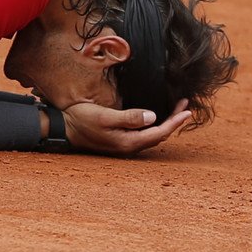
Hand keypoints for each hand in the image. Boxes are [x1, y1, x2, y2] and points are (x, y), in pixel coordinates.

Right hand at [63, 99, 190, 154]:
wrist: (63, 128)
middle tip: (184, 105)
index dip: (175, 121)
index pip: (160, 132)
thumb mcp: (104, 116)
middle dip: (174, 121)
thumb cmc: (81, 119)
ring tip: (175, 110)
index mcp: (128, 142)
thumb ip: (128, 117)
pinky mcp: (119, 140)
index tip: (188, 110)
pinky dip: (154, 125)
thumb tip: (153, 117)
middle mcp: (129, 146)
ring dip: (166, 123)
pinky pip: (144, 134)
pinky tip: (155, 117)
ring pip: (152, 135)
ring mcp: (124, 144)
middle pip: (159, 135)